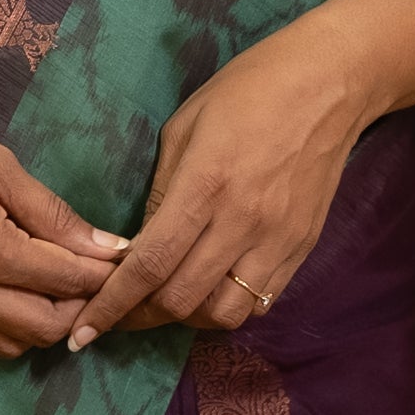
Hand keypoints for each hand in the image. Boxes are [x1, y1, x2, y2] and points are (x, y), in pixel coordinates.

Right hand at [0, 94, 127, 357]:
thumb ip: (52, 213)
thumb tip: (105, 246)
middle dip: (82, 305)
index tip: (127, 260)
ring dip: (47, 322)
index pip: (66, 280)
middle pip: (47, 327)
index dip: (104, 273)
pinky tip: (21, 293)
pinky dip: (11, 327)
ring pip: (14, 344)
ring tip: (61, 285)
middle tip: (98, 275)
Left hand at [66, 17, 381, 348]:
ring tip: (167, 301)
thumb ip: (160, 189)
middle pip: (182, 300)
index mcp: (205, 185)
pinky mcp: (301, 248)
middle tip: (119, 313)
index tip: (84, 330)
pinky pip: (260, 303)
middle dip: (140, 317)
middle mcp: (242, 222)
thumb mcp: (184, 125)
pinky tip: (210, 289)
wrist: (331, 83)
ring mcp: (277, 240)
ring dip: (187, 318)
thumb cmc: (249, 89)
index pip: (149, 264)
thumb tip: (139, 244)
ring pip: (223, 314)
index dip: (112, 304)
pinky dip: (227, 308)